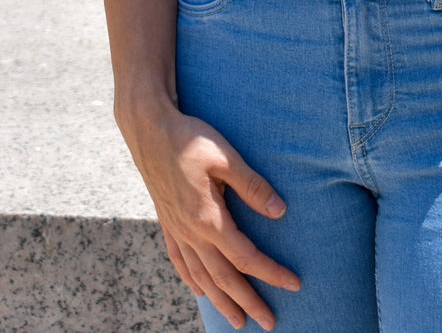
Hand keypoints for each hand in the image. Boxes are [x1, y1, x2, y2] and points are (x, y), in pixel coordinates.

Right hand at [117, 95, 300, 329]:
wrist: (148, 128)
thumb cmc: (189, 138)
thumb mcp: (225, 157)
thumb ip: (252, 186)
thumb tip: (280, 212)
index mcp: (208, 219)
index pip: (246, 257)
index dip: (271, 273)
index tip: (294, 284)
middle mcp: (191, 232)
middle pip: (224, 278)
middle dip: (248, 302)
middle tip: (270, 323)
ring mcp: (177, 229)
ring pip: (201, 276)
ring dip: (221, 301)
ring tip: (238, 320)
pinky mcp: (167, 221)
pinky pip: (179, 261)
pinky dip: (191, 279)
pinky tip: (199, 291)